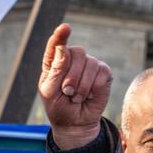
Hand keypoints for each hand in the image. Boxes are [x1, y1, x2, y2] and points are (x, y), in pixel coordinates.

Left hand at [38, 24, 111, 149]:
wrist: (75, 124)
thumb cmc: (59, 107)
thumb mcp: (50, 91)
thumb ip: (55, 70)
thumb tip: (63, 48)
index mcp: (55, 62)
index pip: (56, 44)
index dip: (61, 35)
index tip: (65, 28)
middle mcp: (73, 59)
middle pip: (76, 52)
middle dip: (71, 75)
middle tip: (67, 92)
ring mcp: (89, 65)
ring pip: (89, 63)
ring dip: (81, 85)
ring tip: (76, 97)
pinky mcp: (103, 73)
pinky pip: (101, 72)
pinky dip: (93, 87)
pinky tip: (88, 96)